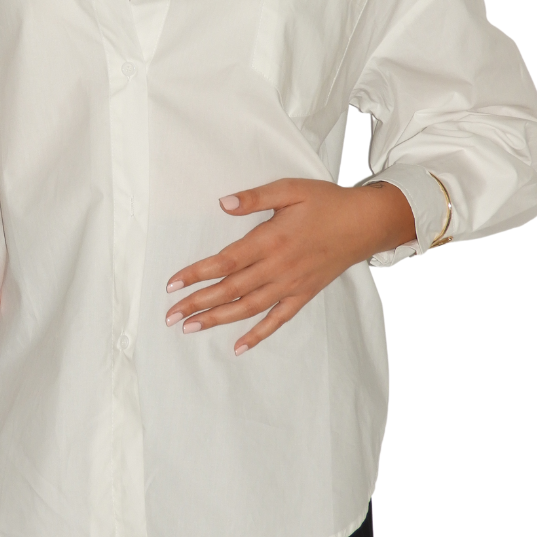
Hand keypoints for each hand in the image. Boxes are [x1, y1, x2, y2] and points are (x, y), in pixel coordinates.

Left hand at [164, 179, 414, 354]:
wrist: (365, 224)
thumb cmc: (326, 203)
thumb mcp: (291, 189)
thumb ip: (255, 197)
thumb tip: (223, 203)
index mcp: (270, 240)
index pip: (224, 262)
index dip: (196, 275)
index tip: (172, 285)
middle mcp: (278, 267)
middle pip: (230, 290)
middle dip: (198, 304)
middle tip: (170, 316)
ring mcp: (291, 285)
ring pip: (248, 308)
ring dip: (218, 320)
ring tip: (191, 329)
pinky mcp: (303, 295)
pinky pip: (277, 320)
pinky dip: (258, 335)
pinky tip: (238, 347)